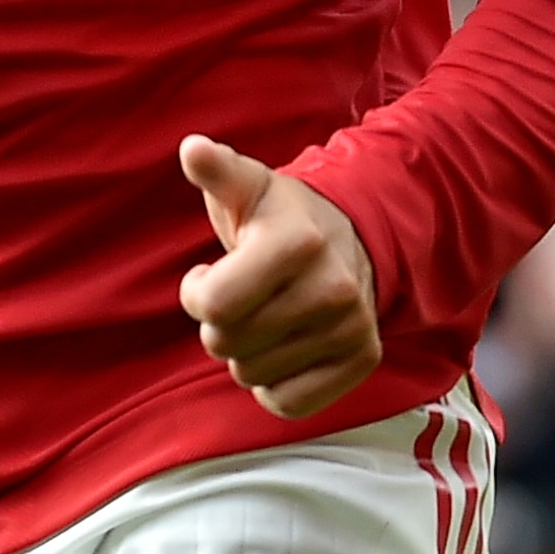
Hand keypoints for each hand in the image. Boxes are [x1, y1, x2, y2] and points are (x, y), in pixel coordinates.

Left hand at [176, 135, 383, 419]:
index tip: (208, 274)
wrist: (353, 237)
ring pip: (251, 375)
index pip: (213, 305)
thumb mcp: (247, 187)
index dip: (197, 294)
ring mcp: (351, 327)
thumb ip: (217, 172)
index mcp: (297, 242)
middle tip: (241, 297)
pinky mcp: (362, 360)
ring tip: (265, 316)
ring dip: (245, 352)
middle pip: (226, 344)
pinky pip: (286, 403)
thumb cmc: (278, 217)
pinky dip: (273, 384)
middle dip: (219, 324)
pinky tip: (283, 347)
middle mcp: (332, 287)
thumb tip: (192, 149)